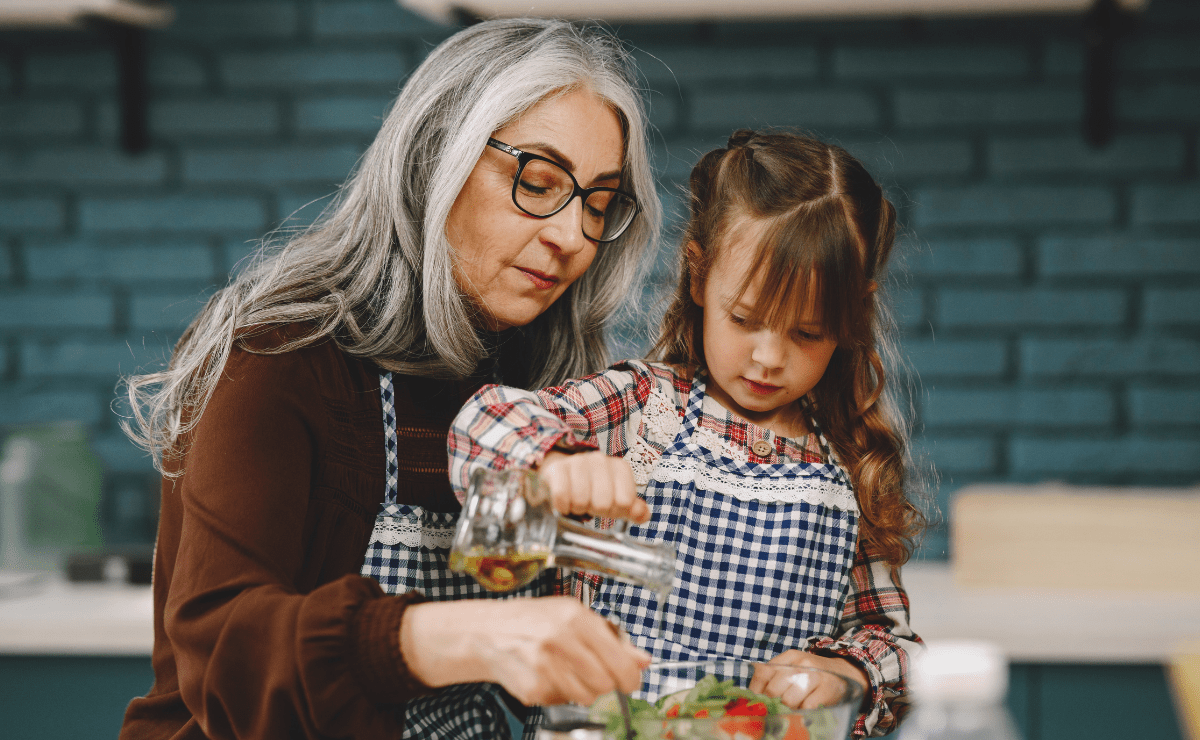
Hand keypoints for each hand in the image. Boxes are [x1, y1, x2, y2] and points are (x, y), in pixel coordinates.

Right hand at [400, 596, 650, 706]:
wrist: (487, 632)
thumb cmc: (533, 620)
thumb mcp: (574, 616)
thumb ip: (612, 638)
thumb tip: (643, 660)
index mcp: (575, 618)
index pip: (619, 661)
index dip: (631, 678)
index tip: (631, 682)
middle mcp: (560, 640)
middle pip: (605, 684)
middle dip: (607, 686)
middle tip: (597, 677)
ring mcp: (544, 667)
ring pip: (586, 698)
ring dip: (584, 691)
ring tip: (569, 673)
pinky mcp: (532, 688)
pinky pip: (562, 702)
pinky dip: (560, 695)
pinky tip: (548, 677)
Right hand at [538, 450, 649, 523]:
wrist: (562, 476)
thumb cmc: (593, 490)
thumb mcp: (616, 500)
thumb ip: (633, 509)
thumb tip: (643, 515)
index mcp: (620, 467)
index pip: (625, 502)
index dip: (615, 511)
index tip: (608, 506)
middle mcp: (601, 460)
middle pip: (604, 503)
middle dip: (595, 510)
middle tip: (590, 504)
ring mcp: (579, 461)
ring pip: (582, 501)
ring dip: (577, 508)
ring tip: (577, 501)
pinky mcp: (558, 468)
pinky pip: (562, 496)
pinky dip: (562, 506)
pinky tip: (564, 502)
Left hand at [749, 650, 869, 709]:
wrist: (847, 673)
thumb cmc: (814, 675)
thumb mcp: (794, 669)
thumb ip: (775, 677)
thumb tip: (754, 697)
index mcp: (789, 657)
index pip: (762, 672)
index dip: (755, 691)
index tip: (756, 702)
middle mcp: (801, 663)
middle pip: (773, 689)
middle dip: (772, 703)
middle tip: (777, 708)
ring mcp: (815, 675)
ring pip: (788, 700)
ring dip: (789, 709)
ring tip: (794, 708)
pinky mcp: (827, 689)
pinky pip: (806, 708)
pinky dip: (803, 713)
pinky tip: (806, 710)